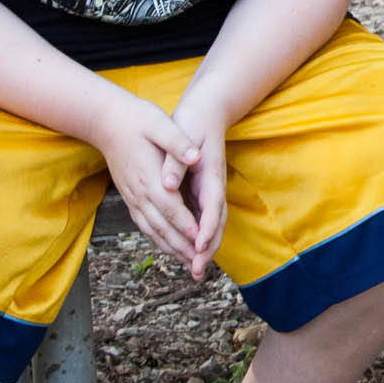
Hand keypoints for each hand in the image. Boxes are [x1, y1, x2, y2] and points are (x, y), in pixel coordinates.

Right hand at [92, 101, 201, 263]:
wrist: (107, 121)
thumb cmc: (137, 119)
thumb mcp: (159, 123)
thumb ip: (177, 141)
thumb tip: (195, 156)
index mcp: (149, 177)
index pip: (171, 207)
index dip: (186, 225)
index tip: (200, 240)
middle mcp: (139, 192)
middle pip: (162, 226)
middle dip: (181, 247)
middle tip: (198, 265)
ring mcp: (132, 197)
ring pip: (152, 229)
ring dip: (170, 248)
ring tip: (188, 264)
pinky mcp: (130, 197)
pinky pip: (144, 224)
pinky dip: (158, 238)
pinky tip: (168, 246)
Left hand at [169, 105, 230, 280]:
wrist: (205, 111)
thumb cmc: (193, 121)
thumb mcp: (182, 133)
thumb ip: (175, 159)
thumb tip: (168, 182)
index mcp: (211, 173)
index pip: (212, 205)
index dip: (206, 228)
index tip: (199, 247)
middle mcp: (213, 186)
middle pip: (215, 222)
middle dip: (208, 248)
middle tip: (198, 272)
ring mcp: (209, 190)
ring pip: (210, 224)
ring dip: (204, 249)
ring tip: (195, 271)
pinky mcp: (202, 191)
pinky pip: (201, 219)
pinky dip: (196, 237)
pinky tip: (186, 250)